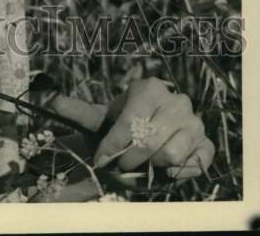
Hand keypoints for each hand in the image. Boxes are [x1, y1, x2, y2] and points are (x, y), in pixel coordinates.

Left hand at [54, 77, 214, 180]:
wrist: (143, 140)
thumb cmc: (119, 127)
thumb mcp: (98, 120)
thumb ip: (78, 112)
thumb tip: (53, 101)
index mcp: (150, 88)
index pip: (130, 122)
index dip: (112, 146)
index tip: (101, 158)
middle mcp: (177, 100)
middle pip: (149, 141)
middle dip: (129, 159)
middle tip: (120, 166)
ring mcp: (195, 122)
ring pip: (171, 154)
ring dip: (152, 167)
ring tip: (142, 164)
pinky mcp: (206, 144)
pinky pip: (194, 164)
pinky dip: (177, 172)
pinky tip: (164, 168)